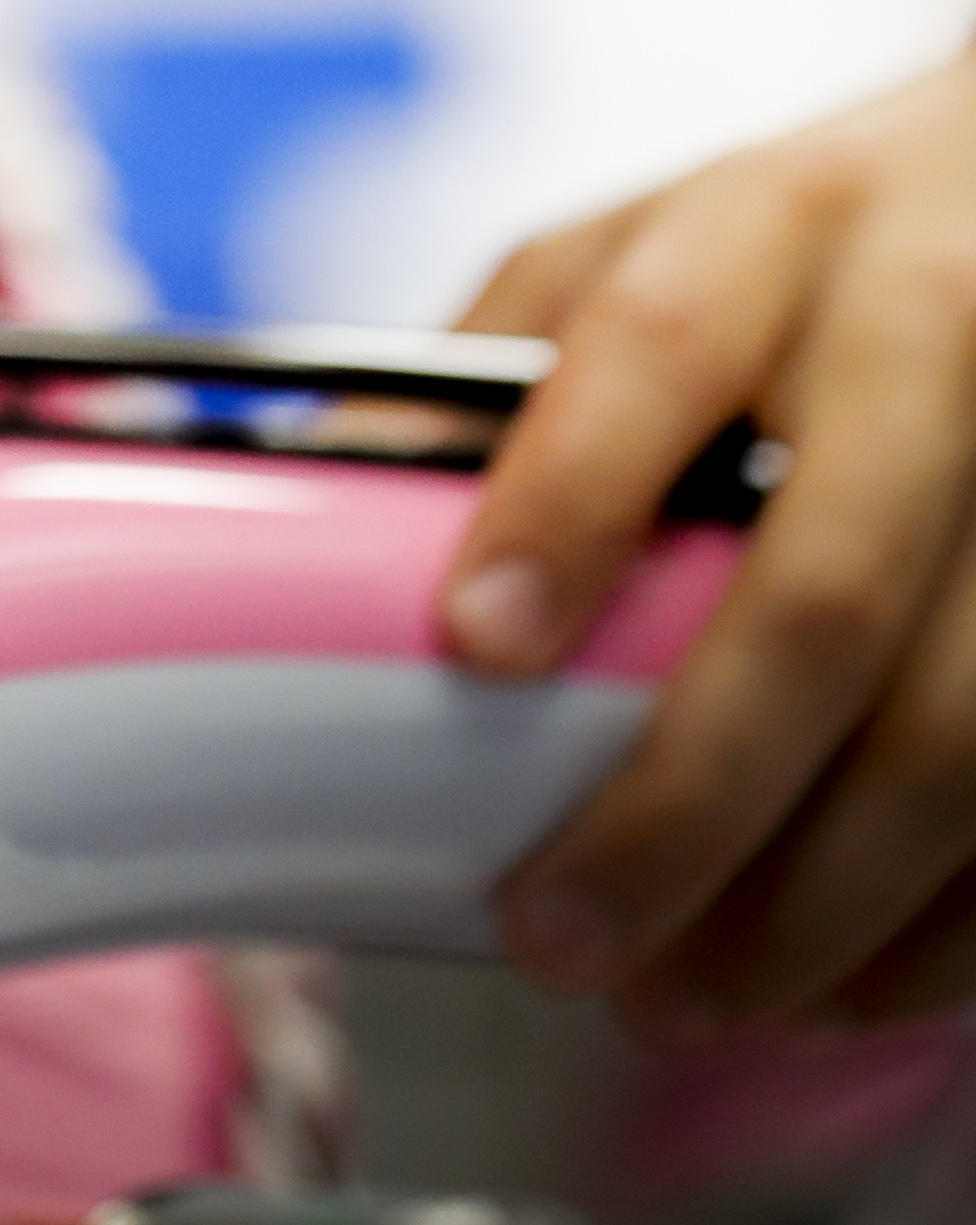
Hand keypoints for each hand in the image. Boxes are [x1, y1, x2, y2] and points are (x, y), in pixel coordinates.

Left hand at [444, 55, 975, 1034]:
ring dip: (816, 902)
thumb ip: (500, 367)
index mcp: (773, 227)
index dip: (568, 501)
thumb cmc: (808, 250)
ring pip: (961, 727)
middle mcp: (929, 331)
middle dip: (688, 794)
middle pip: (827, 591)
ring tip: (682, 997)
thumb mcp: (645, 244)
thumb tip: (313, 502)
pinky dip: (938, 930)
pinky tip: (830, 985)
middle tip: (559, 928)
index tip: (475, 643)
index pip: (660, 355)